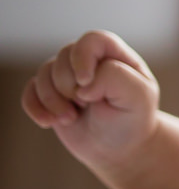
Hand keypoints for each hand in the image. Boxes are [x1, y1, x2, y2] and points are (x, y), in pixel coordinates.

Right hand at [21, 30, 159, 168]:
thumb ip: (114, 78)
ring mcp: (69, 77)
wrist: (118, 149)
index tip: (85, 83)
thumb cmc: (132, 121)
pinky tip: (49, 122)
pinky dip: (36, 108)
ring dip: (53, 100)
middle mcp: (91, 61)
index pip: (93, 39)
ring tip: (70, 118)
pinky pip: (30, 91)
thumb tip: (82, 82)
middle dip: (69, 85)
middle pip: (64, 56)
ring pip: (44, 73)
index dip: (83, 57)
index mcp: (116, 56)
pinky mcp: (52, 94)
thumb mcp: (137, 98)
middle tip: (86, 106)